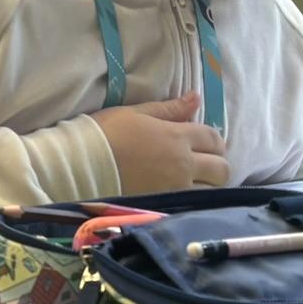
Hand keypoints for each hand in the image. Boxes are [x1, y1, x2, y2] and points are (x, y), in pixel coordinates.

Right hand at [89, 90, 230, 192]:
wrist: (81, 164)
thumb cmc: (105, 133)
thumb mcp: (136, 113)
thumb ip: (169, 109)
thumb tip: (196, 97)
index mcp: (177, 136)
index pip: (213, 138)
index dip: (213, 140)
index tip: (203, 143)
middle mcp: (183, 164)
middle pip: (221, 168)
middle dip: (216, 164)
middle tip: (201, 163)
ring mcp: (175, 188)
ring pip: (211, 190)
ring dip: (207, 185)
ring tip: (192, 181)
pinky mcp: (164, 206)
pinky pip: (191, 204)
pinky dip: (192, 200)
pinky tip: (180, 195)